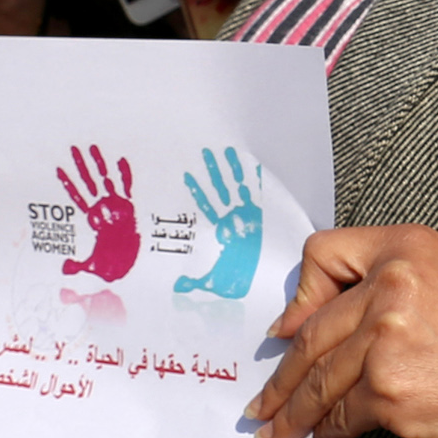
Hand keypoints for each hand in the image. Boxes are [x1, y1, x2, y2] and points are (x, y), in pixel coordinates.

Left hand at [55, 145, 140, 281]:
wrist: (130, 263)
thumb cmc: (111, 262)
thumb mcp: (89, 266)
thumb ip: (76, 265)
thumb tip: (64, 268)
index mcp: (92, 218)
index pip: (76, 196)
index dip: (67, 183)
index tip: (58, 168)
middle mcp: (102, 207)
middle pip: (89, 182)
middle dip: (81, 166)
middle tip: (73, 148)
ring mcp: (115, 204)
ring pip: (105, 179)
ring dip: (99, 164)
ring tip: (92, 147)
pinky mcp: (129, 206)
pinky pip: (126, 186)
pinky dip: (124, 174)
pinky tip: (121, 160)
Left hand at [176, 148, 263, 298]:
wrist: (256, 283)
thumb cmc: (235, 282)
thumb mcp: (208, 281)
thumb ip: (192, 282)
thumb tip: (176, 286)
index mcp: (218, 230)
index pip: (205, 205)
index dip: (197, 189)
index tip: (188, 174)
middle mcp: (231, 219)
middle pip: (219, 190)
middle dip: (213, 172)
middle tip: (205, 152)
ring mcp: (246, 216)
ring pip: (237, 188)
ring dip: (232, 170)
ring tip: (227, 151)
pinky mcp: (261, 217)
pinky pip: (257, 195)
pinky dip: (255, 181)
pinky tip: (253, 166)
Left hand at [247, 227, 437, 437]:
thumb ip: (378, 285)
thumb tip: (298, 327)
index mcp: (406, 247)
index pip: (322, 254)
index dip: (297, 297)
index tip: (282, 332)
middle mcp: (394, 285)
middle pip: (310, 332)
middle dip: (280, 377)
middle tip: (262, 402)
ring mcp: (388, 339)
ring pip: (317, 380)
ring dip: (290, 413)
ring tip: (275, 432)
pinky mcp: (389, 391)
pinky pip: (338, 415)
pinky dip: (324, 432)